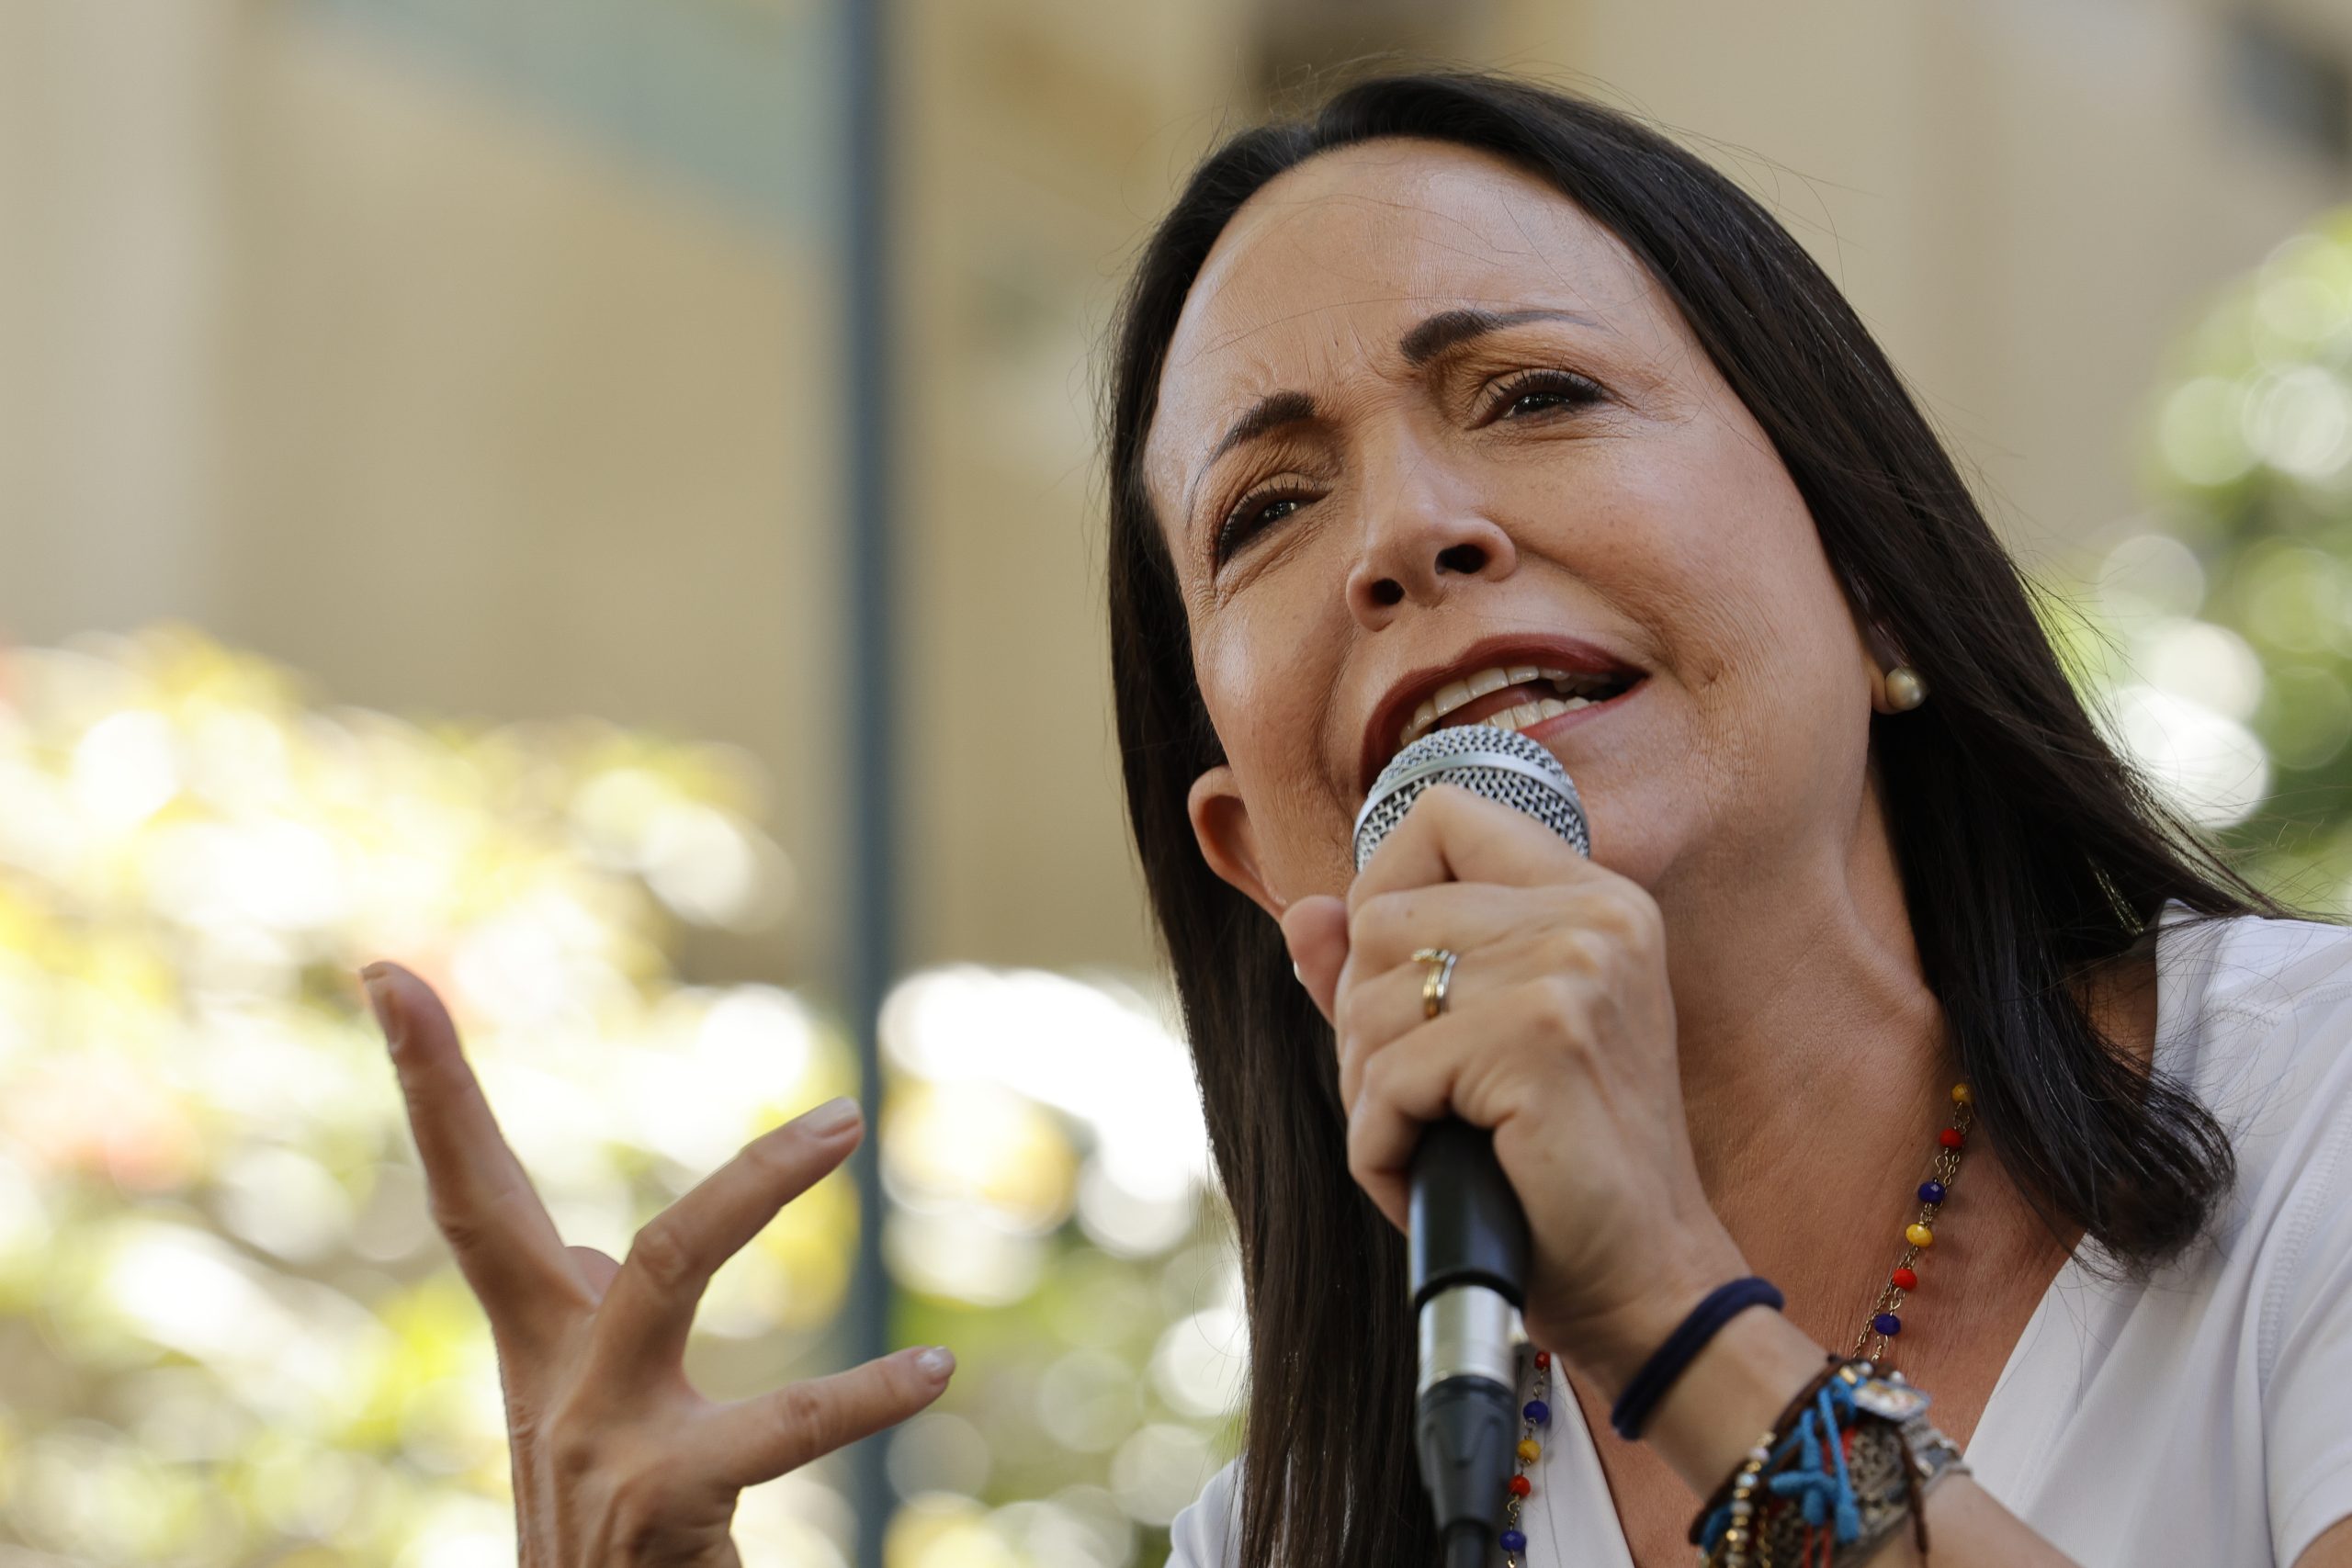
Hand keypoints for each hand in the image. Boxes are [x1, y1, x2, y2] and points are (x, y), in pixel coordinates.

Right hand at [362, 961, 951, 1566]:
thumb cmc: (611, 1528)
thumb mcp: (585, 1415)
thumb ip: (594, 1328)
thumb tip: (601, 1256)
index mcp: (535, 1343)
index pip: (468, 1193)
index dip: (427, 1086)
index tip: (387, 971)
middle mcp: (548, 1379)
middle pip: (497, 1212)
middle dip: (473, 1094)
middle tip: (452, 982)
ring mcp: (594, 1439)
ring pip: (666, 1263)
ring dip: (756, 1179)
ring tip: (843, 1121)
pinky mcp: (662, 1501)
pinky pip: (781, 1428)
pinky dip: (864, 1397)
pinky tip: (930, 1371)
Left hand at [1281, 784, 1743, 1396]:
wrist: (1643, 1285)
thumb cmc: (1552, 1172)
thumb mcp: (1468, 1050)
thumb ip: (1382, 968)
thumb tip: (1302, 912)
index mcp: (1590, 897)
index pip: (1442, 813)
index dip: (1384, 887)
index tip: (1406, 980)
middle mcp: (1592, 914)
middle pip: (1380, 915)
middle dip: (1366, 1023)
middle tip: (1430, 1102)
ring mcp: (1573, 970)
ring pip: (1369, 1001)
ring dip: (1374, 1094)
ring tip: (1444, 1143)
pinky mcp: (1542, 1040)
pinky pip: (1385, 1081)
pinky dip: (1382, 1150)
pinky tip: (1438, 1179)